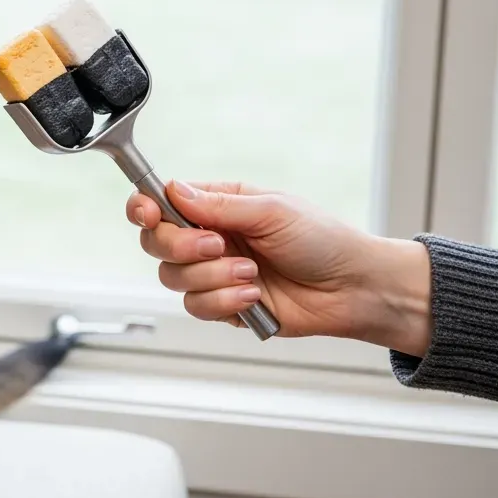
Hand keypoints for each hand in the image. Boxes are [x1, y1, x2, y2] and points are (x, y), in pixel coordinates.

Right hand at [126, 181, 432, 355]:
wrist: (353, 289)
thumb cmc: (323, 240)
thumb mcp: (272, 211)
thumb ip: (218, 205)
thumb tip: (173, 191)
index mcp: (217, 204)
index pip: (161, 202)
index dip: (144, 208)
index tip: (147, 215)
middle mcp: (208, 237)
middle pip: (156, 242)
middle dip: (181, 246)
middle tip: (216, 246)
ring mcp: (213, 272)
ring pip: (173, 278)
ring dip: (212, 277)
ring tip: (251, 274)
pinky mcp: (223, 304)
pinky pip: (196, 306)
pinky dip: (223, 301)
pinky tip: (254, 296)